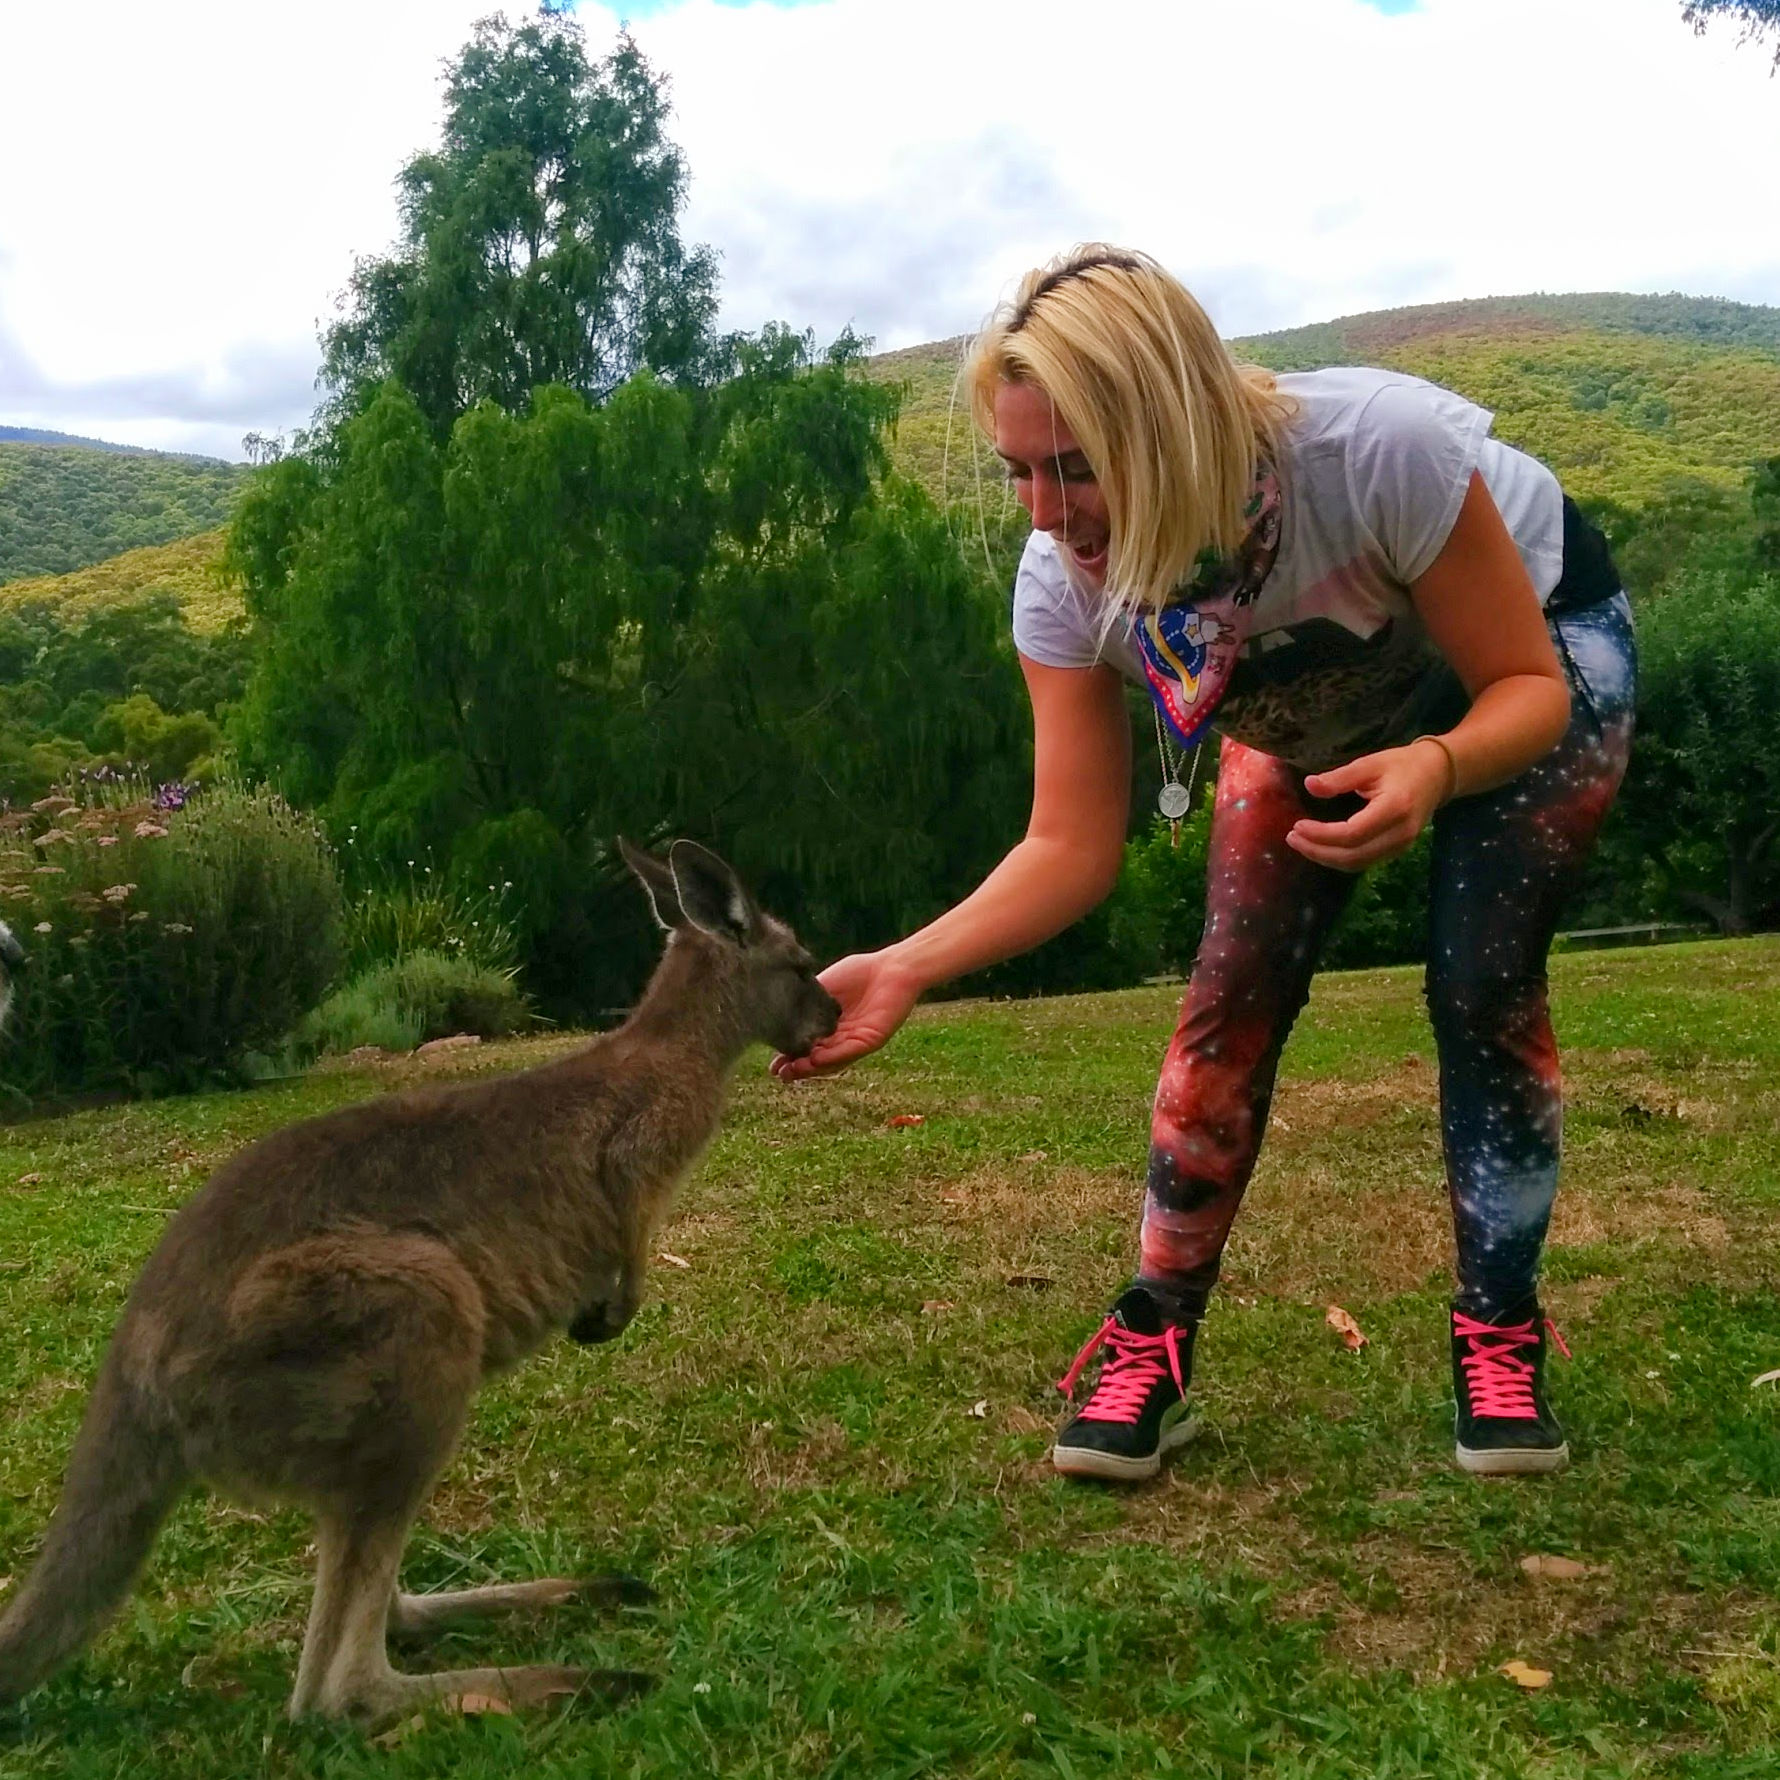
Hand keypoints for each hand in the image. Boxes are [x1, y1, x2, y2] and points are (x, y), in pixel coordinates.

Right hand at [769, 949, 922, 1081]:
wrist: (891, 967)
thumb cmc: (858, 973)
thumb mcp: (822, 987)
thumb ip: (804, 1002)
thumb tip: (775, 1013)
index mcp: (828, 1026)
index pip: (806, 1046)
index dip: (789, 1056)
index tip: (772, 1064)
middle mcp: (841, 1038)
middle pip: (816, 1058)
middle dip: (797, 1067)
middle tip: (779, 1073)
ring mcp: (855, 1041)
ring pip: (831, 1060)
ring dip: (811, 1067)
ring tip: (792, 1070)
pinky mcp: (870, 1040)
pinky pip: (849, 1051)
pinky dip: (832, 1057)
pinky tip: (815, 1059)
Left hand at [1286, 742, 1451, 870]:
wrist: (1438, 774)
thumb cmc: (1402, 764)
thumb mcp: (1370, 764)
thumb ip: (1340, 777)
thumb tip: (1310, 785)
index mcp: (1394, 808)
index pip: (1352, 833)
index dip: (1321, 835)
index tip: (1298, 825)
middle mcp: (1400, 833)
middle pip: (1353, 856)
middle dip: (1318, 851)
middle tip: (1292, 838)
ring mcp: (1402, 845)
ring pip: (1358, 863)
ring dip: (1326, 858)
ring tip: (1301, 843)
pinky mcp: (1398, 850)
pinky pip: (1364, 861)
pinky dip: (1340, 858)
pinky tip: (1321, 847)